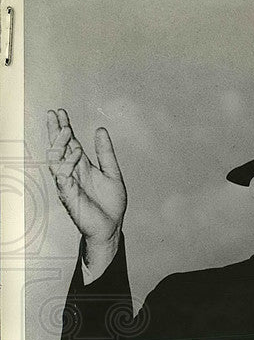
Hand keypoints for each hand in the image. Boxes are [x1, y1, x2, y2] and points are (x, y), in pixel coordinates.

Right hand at [45, 109, 126, 249]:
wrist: (111, 226)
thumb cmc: (110, 203)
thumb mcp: (112, 173)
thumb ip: (106, 153)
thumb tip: (101, 130)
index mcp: (83, 166)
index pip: (70, 143)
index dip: (65, 127)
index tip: (60, 112)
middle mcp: (72, 172)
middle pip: (59, 147)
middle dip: (56, 130)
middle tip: (54, 113)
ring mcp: (68, 183)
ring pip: (57, 159)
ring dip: (60, 144)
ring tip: (65, 129)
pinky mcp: (68, 194)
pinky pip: (63, 176)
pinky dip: (68, 163)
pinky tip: (75, 152)